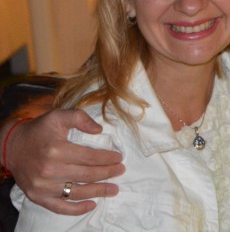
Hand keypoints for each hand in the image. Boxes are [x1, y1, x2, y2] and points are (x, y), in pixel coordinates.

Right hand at [6, 109, 123, 214]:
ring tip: (114, 189)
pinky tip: (92, 205)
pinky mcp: (37, 197)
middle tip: (121, 171)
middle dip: (108, 174)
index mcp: (57, 150)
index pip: (90, 157)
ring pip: (77, 192)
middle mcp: (50, 170)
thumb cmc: (38, 130)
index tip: (119, 158)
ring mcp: (43, 186)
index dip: (107, 158)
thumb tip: (99, 129)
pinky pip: (60, 207)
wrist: (11, 146)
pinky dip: (77, 209)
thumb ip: (80, 118)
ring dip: (98, 192)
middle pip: (87, 175)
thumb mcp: (58, 116)